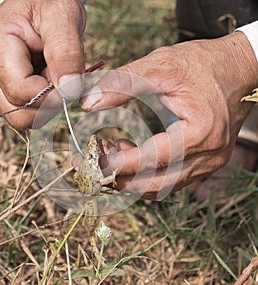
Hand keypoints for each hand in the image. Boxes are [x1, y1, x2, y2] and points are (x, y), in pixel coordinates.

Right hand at [0, 0, 85, 128]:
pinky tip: (44, 81)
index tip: (71, 80)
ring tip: (51, 76)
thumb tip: (69, 91)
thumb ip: (67, 54)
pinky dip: (40, 104)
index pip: (22, 92)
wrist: (40, 4)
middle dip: (49, 103)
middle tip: (60, 77)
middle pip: (18, 113)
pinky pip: (22, 112)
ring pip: (20, 117)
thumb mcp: (63, 18)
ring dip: (45, 105)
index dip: (53, 94)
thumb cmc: (49, 5)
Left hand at [81, 32, 257, 199]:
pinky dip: (146, 173)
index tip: (92, 159)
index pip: (152, 159)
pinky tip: (130, 152)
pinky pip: (171, 178)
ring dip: (132, 177)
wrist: (238, 69)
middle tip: (95, 161)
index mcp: (200, 132)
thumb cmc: (202, 65)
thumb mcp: (160, 66)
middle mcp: (208, 155)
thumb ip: (122, 84)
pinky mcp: (205, 162)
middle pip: (156, 184)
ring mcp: (209, 163)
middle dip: (120, 178)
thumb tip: (88, 103)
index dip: (119, 163)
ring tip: (110, 153)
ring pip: (162, 186)